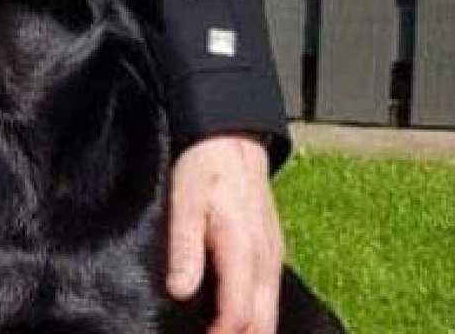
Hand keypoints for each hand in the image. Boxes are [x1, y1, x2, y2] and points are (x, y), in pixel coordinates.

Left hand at [165, 133, 282, 333]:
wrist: (233, 139)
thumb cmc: (205, 169)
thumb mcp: (185, 202)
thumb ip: (184, 248)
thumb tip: (180, 292)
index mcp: (243, 250)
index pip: (239, 314)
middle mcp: (266, 259)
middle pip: (263, 323)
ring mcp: (274, 257)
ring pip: (270, 314)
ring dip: (251, 332)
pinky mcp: (272, 253)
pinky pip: (270, 297)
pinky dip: (257, 318)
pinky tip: (238, 324)